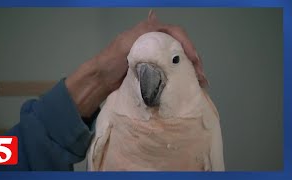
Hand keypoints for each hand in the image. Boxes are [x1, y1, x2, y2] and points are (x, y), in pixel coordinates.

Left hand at [66, 10, 206, 118]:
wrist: (99, 81)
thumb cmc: (110, 61)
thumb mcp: (124, 44)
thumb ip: (141, 33)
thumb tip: (156, 18)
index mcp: (148, 34)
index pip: (174, 33)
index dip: (187, 44)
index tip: (193, 59)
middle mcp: (154, 44)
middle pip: (179, 47)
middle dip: (193, 60)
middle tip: (201, 75)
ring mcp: (154, 58)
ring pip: (177, 60)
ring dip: (190, 70)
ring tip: (199, 83)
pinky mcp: (153, 71)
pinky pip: (171, 71)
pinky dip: (181, 77)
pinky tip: (188, 85)